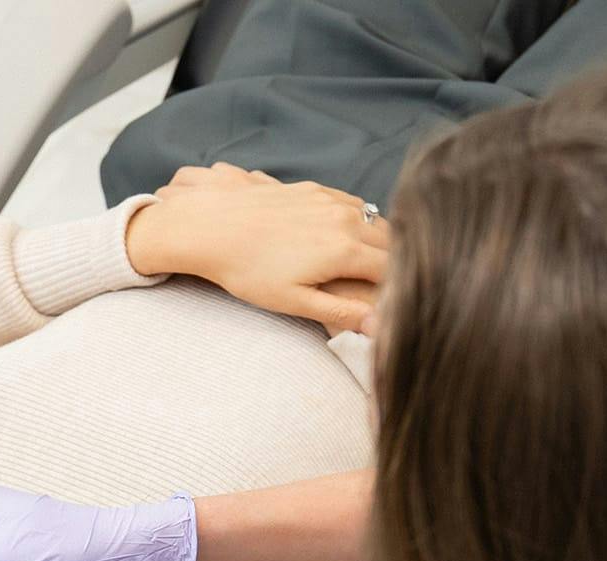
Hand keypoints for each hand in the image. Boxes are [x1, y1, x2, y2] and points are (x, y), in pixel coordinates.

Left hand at [125, 162, 388, 334]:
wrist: (209, 226)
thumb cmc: (246, 271)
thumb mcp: (293, 301)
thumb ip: (339, 312)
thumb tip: (377, 326)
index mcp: (345, 250)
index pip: (393, 270)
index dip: (397, 288)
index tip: (394, 304)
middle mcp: (345, 219)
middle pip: (391, 241)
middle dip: (393, 263)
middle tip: (384, 287)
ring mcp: (329, 199)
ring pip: (374, 219)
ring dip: (377, 240)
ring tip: (368, 266)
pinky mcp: (313, 188)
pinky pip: (351, 203)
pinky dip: (358, 220)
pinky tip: (345, 236)